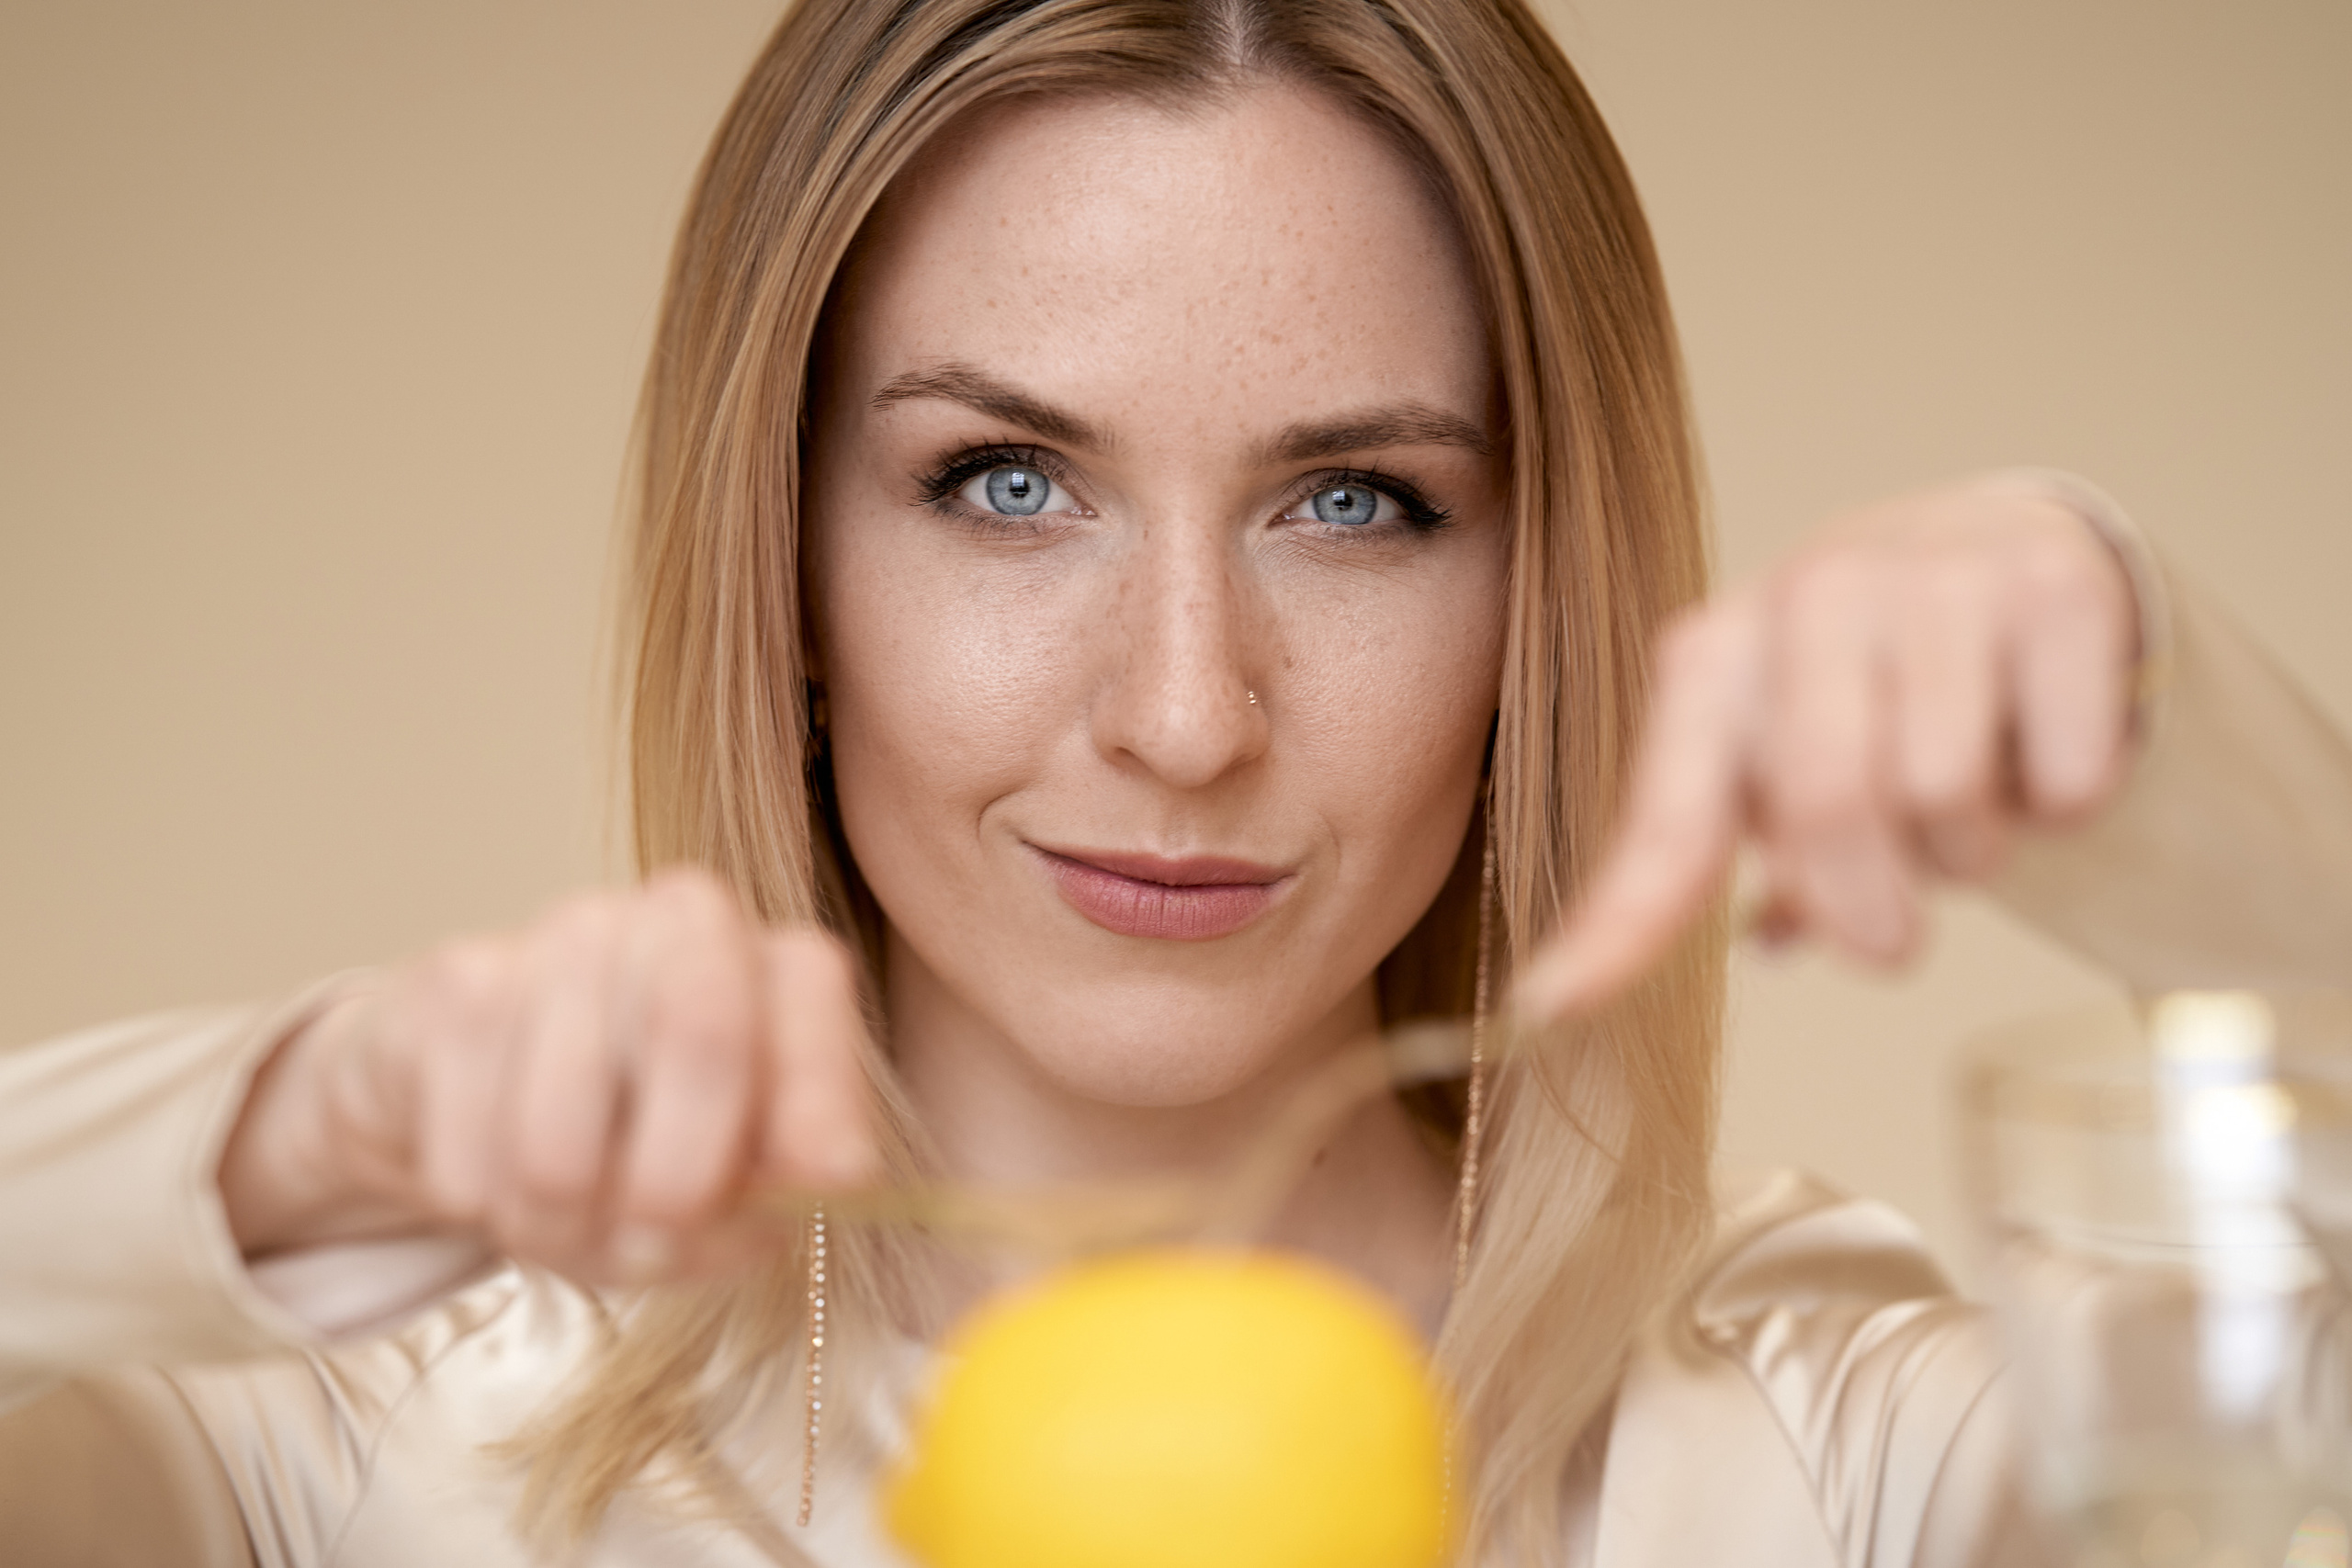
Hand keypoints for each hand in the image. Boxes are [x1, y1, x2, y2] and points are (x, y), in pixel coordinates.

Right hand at [218, 866, 877, 1284]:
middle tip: (657, 1238)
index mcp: (772, 960)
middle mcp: (677, 921)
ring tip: (567, 1224)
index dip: (816, 1099)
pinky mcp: (459, 982)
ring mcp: (563, 936)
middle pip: (698, 1033)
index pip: (809, 990)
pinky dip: (485, 1200)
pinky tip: (496, 1182)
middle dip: (678, 1179)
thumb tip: (834, 1170)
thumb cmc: (643, 1146)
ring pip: (563, 1124)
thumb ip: (786, 1176)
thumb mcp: (735, 1184)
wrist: (487, 1103)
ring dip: (562, 1219)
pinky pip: (471, 1139)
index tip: (819, 1185)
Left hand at [1516, 474, 2139, 1022]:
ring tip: (1964, 796)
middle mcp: (1809, 595)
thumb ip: (1694, 860)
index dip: (1618, 924)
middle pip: (1825, 806)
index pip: (1665, 818)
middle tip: (1890, 940)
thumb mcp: (1772, 754)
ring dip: (1969, 850)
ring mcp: (1933, 579)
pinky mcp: (2054, 587)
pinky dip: (2062, 801)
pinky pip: (2062, 777)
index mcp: (1715, 656)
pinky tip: (2040, 742)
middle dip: (1865, 908)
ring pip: (1946, 795)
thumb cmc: (1865, 685)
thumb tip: (1574, 987)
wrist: (2007, 548)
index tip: (1553, 1003)